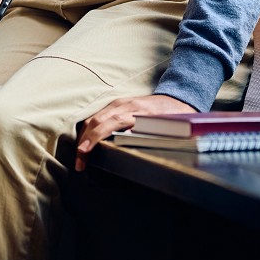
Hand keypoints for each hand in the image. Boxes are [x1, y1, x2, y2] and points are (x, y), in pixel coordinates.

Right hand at [74, 94, 194, 170]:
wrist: (178, 97)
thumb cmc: (176, 118)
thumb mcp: (169, 129)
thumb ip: (151, 134)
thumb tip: (129, 141)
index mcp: (140, 112)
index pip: (112, 123)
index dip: (96, 137)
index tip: (85, 152)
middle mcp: (127, 105)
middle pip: (98, 121)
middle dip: (84, 142)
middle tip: (80, 163)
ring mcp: (121, 102)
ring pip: (95, 117)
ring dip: (84, 137)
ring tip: (81, 156)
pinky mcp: (118, 104)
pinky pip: (98, 115)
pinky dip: (89, 130)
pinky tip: (87, 142)